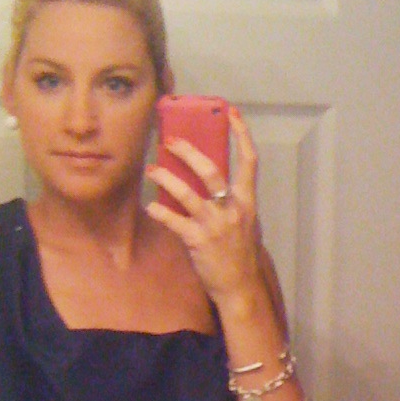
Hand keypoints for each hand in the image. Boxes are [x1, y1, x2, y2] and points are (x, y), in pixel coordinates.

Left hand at [145, 107, 262, 305]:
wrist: (240, 287)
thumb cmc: (241, 254)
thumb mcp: (245, 222)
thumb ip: (232, 201)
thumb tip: (213, 180)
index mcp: (247, 202)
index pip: (249, 161)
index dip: (241, 134)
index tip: (232, 114)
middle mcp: (232, 209)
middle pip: (210, 170)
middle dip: (188, 152)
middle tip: (170, 141)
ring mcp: (215, 224)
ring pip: (186, 193)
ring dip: (165, 178)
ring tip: (151, 170)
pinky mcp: (198, 240)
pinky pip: (174, 221)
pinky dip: (159, 212)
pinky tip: (150, 206)